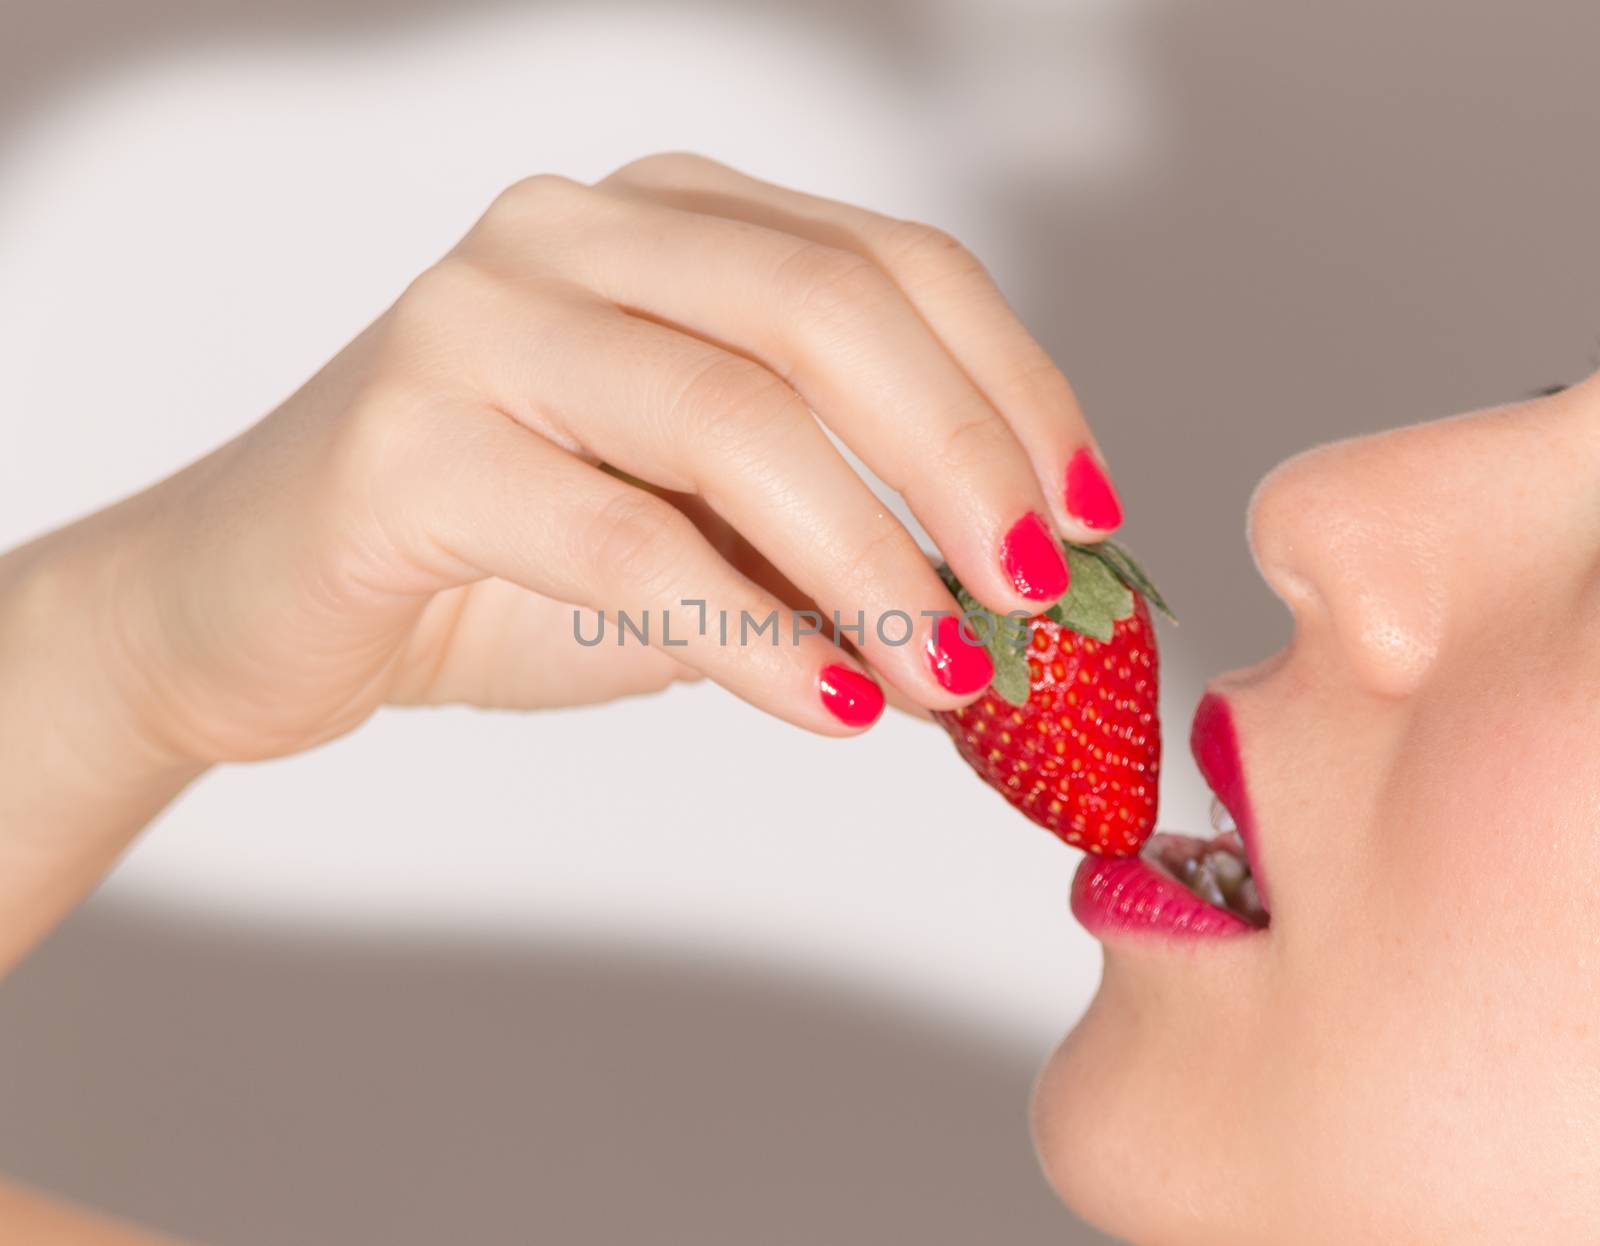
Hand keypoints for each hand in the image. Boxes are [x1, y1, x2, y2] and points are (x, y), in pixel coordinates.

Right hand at [84, 153, 1121, 765]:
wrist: (262, 607)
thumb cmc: (505, 563)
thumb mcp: (703, 529)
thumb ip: (832, 533)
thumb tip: (1015, 608)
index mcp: (672, 222)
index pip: (893, 266)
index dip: (1015, 393)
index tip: (1090, 524)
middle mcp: (577, 233)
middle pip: (828, 310)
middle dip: (962, 460)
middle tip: (1040, 596)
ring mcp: (480, 320)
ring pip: (730, 416)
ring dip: (870, 559)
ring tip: (947, 676)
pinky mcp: (405, 441)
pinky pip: (620, 537)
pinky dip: (746, 632)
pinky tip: (829, 709)